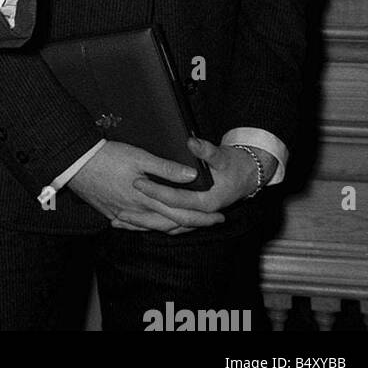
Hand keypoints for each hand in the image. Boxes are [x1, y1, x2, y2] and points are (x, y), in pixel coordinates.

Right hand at [68, 140, 225, 233]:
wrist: (74, 163)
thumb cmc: (106, 156)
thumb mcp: (139, 156)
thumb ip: (166, 168)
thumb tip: (191, 176)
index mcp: (147, 199)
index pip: (182, 215)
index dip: (202, 218)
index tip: (219, 217)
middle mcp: (136, 212)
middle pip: (170, 225)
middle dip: (193, 225)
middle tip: (210, 223)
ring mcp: (121, 215)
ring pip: (152, 228)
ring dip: (171, 228)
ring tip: (184, 224)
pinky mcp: (109, 213)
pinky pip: (132, 226)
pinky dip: (145, 227)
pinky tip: (146, 224)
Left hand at [134, 137, 274, 220]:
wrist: (246, 176)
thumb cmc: (233, 166)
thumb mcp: (221, 156)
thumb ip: (205, 150)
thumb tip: (191, 142)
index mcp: (206, 201)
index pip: (175, 198)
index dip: (156, 190)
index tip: (137, 181)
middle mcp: (199, 212)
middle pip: (168, 217)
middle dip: (144, 215)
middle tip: (120, 210)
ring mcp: (196, 215)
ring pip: (167, 225)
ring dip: (146, 224)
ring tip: (121, 221)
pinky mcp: (191, 213)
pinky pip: (170, 223)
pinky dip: (153, 223)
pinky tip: (135, 221)